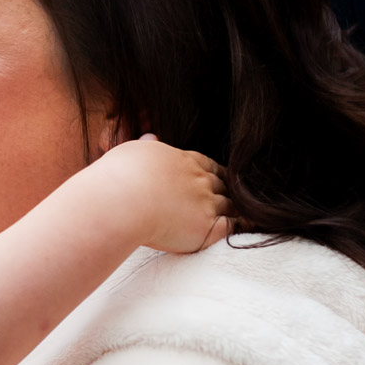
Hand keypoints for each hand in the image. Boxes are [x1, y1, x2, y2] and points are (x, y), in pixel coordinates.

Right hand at [84, 136, 231, 253]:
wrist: (121, 202)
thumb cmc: (119, 177)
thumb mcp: (132, 152)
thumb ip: (146, 146)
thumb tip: (151, 136)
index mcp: (183, 161)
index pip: (208, 165)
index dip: (216, 173)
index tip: (220, 178)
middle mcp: (199, 179)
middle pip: (223, 184)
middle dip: (228, 191)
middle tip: (233, 200)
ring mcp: (206, 203)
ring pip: (231, 205)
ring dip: (236, 210)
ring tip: (245, 216)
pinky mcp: (207, 227)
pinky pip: (232, 226)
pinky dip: (240, 227)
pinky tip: (246, 228)